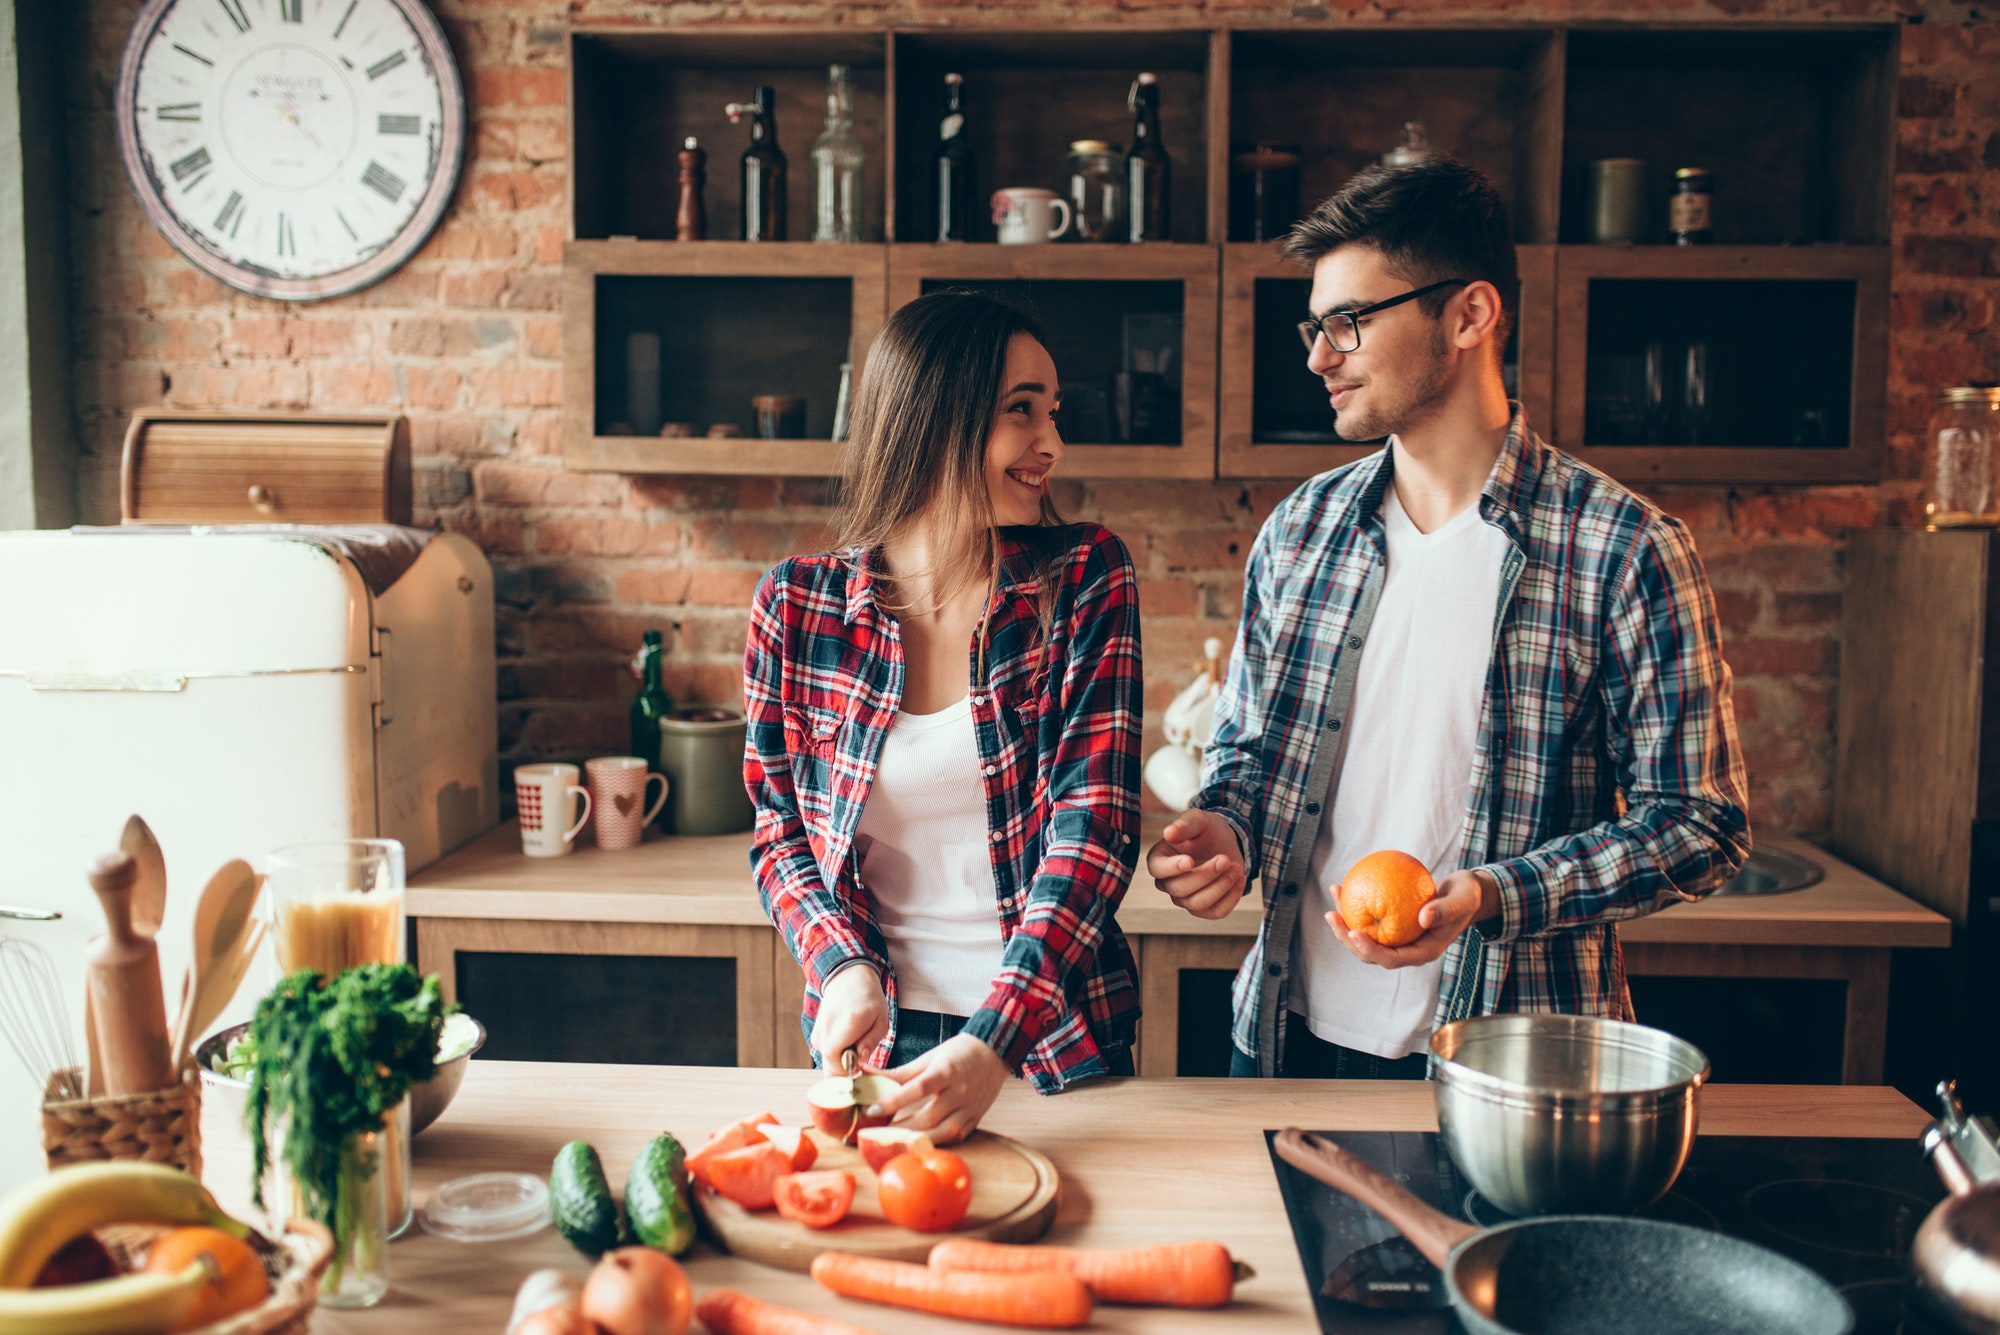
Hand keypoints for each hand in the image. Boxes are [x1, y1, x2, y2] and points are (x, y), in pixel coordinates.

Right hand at [808, 964, 888, 1068]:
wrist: (848, 979)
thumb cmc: (869, 999)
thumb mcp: (881, 1020)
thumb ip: (871, 1043)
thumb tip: (859, 1062)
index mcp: (847, 1025)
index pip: (837, 1064)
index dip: (849, 1073)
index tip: (862, 1068)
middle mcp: (827, 1030)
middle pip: (829, 1068)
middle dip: (846, 1072)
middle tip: (861, 1061)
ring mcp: (818, 1032)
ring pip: (827, 1063)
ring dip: (841, 1063)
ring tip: (855, 1047)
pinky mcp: (816, 1034)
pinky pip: (825, 1054)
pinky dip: (836, 1055)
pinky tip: (847, 1043)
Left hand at [868, 1033, 1008, 1143]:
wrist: (994, 1053)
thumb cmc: (958, 1053)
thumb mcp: (928, 1058)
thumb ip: (899, 1072)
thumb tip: (867, 1074)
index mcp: (946, 1071)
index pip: (918, 1088)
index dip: (894, 1101)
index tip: (873, 1110)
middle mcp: (960, 1091)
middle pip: (928, 1116)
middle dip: (900, 1127)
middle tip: (876, 1133)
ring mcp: (969, 1108)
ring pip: (942, 1132)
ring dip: (917, 1139)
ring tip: (894, 1140)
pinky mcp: (975, 1119)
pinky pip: (955, 1137)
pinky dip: (935, 1142)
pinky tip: (918, 1142)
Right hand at [1146, 809, 1248, 919]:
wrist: (1224, 842)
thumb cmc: (1206, 830)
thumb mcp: (1198, 820)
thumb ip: (1184, 825)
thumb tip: (1168, 833)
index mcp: (1159, 859)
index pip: (1157, 869)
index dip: (1172, 868)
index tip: (1190, 860)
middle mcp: (1167, 882)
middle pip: (1180, 889)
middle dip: (1206, 874)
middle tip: (1225, 858)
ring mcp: (1185, 899)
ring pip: (1198, 904)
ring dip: (1221, 886)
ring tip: (1237, 867)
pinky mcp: (1205, 908)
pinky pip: (1216, 912)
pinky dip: (1231, 897)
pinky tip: (1240, 879)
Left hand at [1326, 869, 1500, 968]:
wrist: (1465, 893)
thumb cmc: (1466, 897)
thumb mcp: (1461, 900)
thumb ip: (1445, 910)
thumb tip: (1423, 918)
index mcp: (1423, 952)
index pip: (1391, 959)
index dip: (1370, 951)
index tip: (1354, 933)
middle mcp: (1406, 949)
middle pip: (1370, 953)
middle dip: (1347, 938)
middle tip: (1332, 916)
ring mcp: (1398, 938)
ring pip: (1365, 936)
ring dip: (1345, 920)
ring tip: (1334, 895)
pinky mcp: (1392, 925)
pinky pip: (1369, 917)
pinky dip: (1355, 903)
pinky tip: (1344, 885)